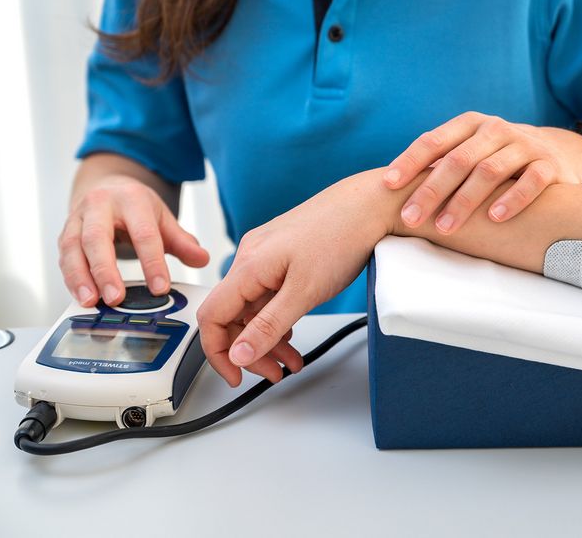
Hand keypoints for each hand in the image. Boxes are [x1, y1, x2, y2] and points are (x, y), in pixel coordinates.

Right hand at [58, 175, 209, 306]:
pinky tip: (82, 296)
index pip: (143, 233)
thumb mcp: (162, 218)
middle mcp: (100, 205)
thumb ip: (182, 241)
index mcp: (131, 199)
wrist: (106, 186)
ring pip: (73, 248)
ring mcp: (78, 218)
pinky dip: (71, 279)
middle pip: (98, 238)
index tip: (160, 288)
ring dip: (81, 278)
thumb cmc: (135, 206)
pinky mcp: (65, 233)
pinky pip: (64, 257)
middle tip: (116, 298)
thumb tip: (202, 259)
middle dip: (106, 270)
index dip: (152, 262)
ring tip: (92, 302)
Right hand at [196, 171, 391, 386]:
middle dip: (251, 349)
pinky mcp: (283, 255)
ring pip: (253, 307)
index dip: (218, 353)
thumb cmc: (341, 235)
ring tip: (291, 361)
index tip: (236, 376)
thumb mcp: (305, 292)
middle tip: (275, 372)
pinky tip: (294, 331)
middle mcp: (251, 258)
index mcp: (249, 266)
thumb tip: (239, 355)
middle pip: (233, 315)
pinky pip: (268, 293)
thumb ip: (269, 326)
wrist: (369, 205)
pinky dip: (278, 317)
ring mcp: (266, 255)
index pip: (211, 317)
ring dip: (268, 338)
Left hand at [382, 112, 581, 233]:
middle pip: (458, 159)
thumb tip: (387, 188)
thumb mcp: (470, 151)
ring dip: (465, 200)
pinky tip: (494, 217)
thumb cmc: (497, 158)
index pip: (434, 140)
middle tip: (411, 219)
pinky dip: (512, 198)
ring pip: (490, 170)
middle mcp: (495, 129)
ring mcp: (524, 145)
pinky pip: (530, 181)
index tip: (388, 185)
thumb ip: (439, 163)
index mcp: (470, 124)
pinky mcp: (548, 165)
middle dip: (432, 190)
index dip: (409, 161)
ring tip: (446, 227)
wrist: (557, 153)